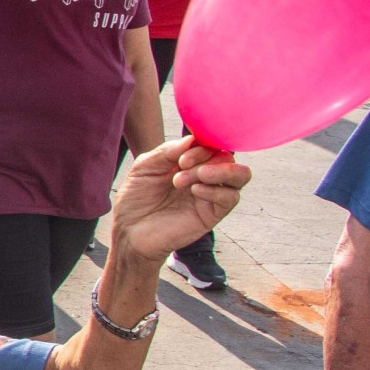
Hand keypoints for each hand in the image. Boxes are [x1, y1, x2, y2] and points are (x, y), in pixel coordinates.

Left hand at [107, 136, 250, 262]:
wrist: (130, 230)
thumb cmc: (135, 197)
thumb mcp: (145, 167)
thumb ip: (167, 151)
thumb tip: (193, 139)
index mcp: (188, 161)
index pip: (211, 144)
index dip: (201, 145)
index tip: (181, 158)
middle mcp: (203, 176)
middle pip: (227, 157)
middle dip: (206, 157)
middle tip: (182, 166)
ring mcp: (210, 195)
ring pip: (240, 175)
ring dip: (220, 171)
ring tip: (194, 177)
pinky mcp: (212, 214)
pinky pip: (231, 198)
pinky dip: (217, 190)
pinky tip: (195, 191)